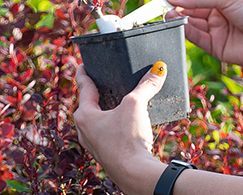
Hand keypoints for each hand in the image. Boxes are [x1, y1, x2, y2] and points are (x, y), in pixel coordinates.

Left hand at [73, 63, 165, 194]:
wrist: (136, 176)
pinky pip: (103, 135)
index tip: (83, 65)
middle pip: (87, 104)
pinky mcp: (105, 156)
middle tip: (101, 82)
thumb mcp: (136, 106)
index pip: (83, 87)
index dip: (84, 73)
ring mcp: (93, 145)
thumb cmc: (129, 140)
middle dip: (94, 93)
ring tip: (111, 102)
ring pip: (94, 121)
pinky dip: (110, 126)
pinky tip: (121, 126)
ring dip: (102, 111)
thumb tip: (160, 69)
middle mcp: (84, 130)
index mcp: (84, 115)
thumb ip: (146, 86)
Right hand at [158, 0, 242, 64]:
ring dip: (175, 18)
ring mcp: (214, 28)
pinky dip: (183, 31)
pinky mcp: (214, 46)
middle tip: (157, 5)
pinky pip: (194, 37)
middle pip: (186, 6)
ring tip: (165, 15)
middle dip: (171, 5)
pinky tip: (175, 25)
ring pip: (187, 21)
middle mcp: (215, 10)